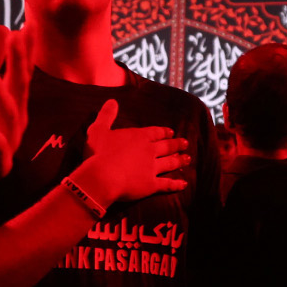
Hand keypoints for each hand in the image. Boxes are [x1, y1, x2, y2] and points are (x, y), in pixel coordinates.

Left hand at [0, 24, 33, 199]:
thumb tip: (3, 28)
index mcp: (12, 102)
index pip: (22, 71)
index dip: (26, 50)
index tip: (28, 25)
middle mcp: (16, 119)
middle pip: (20, 88)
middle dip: (19, 63)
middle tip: (16, 38)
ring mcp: (9, 141)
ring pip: (9, 114)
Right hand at [72, 99, 190, 206]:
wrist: (103, 176)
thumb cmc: (99, 152)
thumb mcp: (98, 129)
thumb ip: (106, 115)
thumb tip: (112, 101)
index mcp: (138, 137)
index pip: (155, 132)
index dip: (163, 132)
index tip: (171, 132)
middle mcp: (149, 151)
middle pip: (166, 146)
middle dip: (176, 144)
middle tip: (185, 143)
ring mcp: (152, 168)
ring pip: (170, 163)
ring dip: (179, 160)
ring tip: (188, 159)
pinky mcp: (151, 185)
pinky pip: (166, 184)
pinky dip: (176, 184)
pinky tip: (184, 184)